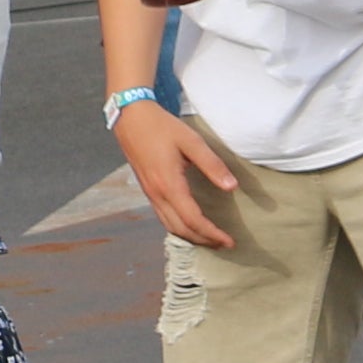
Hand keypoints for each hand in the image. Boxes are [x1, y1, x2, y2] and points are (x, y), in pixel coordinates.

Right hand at [116, 97, 244, 250]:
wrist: (131, 118)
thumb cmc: (162, 127)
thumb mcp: (191, 141)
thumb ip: (212, 165)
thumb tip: (232, 187)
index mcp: (169, 184)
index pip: (193, 220)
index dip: (212, 234)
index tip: (229, 241)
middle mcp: (157, 194)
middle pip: (181, 229)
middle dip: (203, 240)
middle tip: (224, 244)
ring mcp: (150, 194)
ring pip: (170, 226)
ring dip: (191, 237)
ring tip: (210, 239)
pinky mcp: (148, 190)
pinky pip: (163, 217)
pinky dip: (179, 228)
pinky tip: (190, 224)